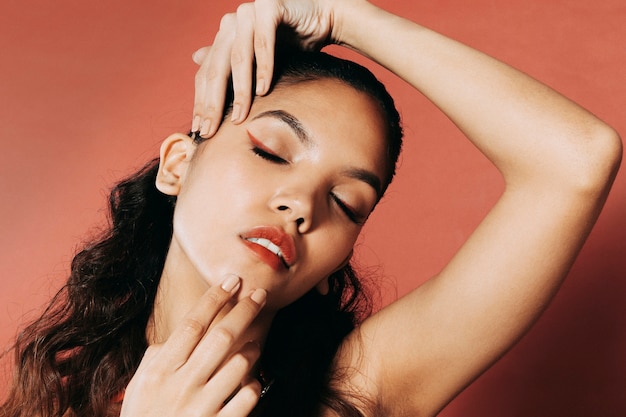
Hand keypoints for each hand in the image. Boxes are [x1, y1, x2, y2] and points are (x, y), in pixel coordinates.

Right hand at [120, 275, 265, 416]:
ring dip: (252, 349)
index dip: (215, 299)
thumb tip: (186, 328)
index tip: (232, 280)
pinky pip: (248, 397)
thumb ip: (160, 355)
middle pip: (221, 337)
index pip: (192, 325)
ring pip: (240, 365)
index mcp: (159, 371)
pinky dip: (253, 384)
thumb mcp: (141, 384)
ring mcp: (201, 409)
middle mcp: (181, 386)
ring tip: (253, 342)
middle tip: (261, 294)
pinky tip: (250, 380)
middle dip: (245, 311)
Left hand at [191, 0, 347, 136]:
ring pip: (239, 58)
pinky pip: (264, 43)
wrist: (321, 17)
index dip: (201, 102)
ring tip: (239, 117)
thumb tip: (194, 57)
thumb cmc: (290, 41)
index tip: (199, 130)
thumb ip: (229, 62)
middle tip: (211, 130)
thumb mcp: (256, 59)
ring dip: (239, 91)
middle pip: (217, 68)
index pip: (206, 73)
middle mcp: (231, 23)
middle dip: (212, 103)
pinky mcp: (268, 6)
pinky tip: (263, 90)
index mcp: (223, 35)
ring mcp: (248, 13)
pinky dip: (264, 68)